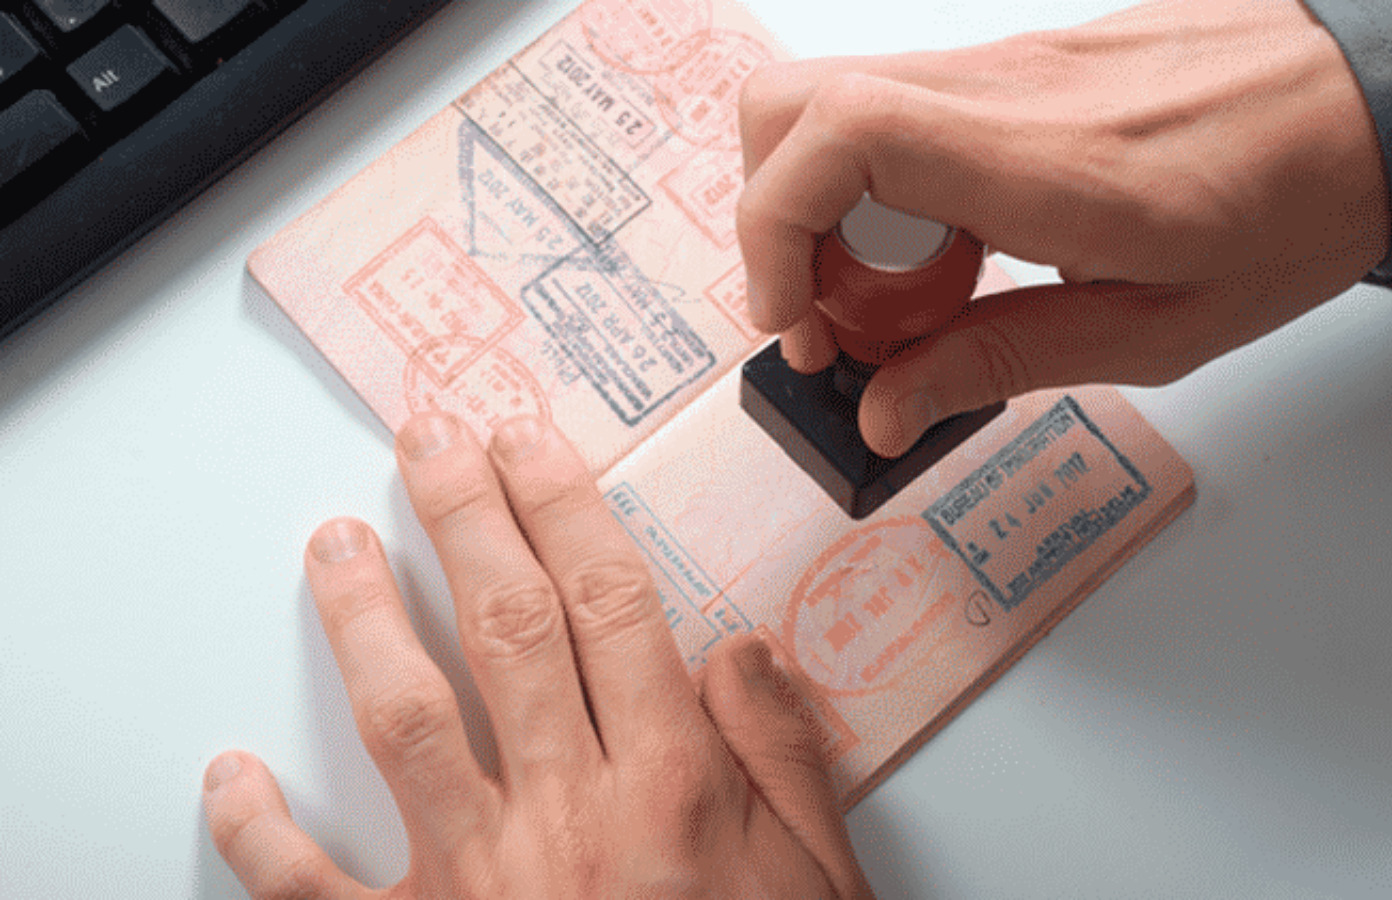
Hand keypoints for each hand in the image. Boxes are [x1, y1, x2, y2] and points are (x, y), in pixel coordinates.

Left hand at [202, 412, 873, 898]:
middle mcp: (569, 815)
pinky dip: (261, 834)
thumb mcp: (822, 884)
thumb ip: (786, 760)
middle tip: (430, 438)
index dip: (565, 507)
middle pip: (508, 630)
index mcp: (673, 787)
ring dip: (364, 618)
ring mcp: (482, 881)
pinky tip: (232, 776)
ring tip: (336, 541)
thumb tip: (738, 651)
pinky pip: (313, 891)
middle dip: (467, 518)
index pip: (612, 604)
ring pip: (406, 719)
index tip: (530, 440)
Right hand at [737, 0, 1390, 455]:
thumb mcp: (1156, 330)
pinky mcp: (1006, 66)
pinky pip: (892, 112)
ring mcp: (997, 65)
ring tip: (899, 297)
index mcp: (1041, 164)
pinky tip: (948, 252)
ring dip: (825, 211)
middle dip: (778, 228)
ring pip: (829, 105)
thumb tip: (885, 408)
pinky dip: (878, 189)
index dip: (772, 231)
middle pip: (789, 104)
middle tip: (840, 320)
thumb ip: (1001, 362)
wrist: (1368, 103)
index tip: (794, 321)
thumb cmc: (1290, 212)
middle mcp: (998, 90)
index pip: (835, 137)